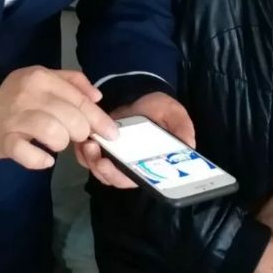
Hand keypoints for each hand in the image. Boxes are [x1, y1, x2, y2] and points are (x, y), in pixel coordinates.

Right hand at [0, 67, 117, 168]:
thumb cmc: (17, 94)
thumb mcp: (44, 78)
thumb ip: (72, 82)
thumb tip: (97, 96)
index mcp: (42, 78)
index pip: (79, 99)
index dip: (99, 119)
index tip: (112, 133)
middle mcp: (29, 95)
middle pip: (70, 118)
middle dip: (81, 132)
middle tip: (75, 136)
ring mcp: (15, 118)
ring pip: (53, 133)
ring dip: (61, 143)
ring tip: (57, 144)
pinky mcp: (4, 141)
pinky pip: (27, 154)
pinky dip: (40, 160)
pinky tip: (44, 159)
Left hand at [76, 91, 195, 188]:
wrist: (141, 93)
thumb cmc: (160, 109)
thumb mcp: (174, 114)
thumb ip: (182, 128)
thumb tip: (189, 145)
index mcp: (147, 163)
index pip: (135, 179)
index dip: (121, 178)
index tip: (112, 168)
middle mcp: (128, 164)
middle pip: (112, 178)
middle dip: (103, 171)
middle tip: (98, 157)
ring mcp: (112, 156)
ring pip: (97, 168)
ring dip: (90, 160)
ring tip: (89, 144)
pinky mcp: (99, 145)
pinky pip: (86, 154)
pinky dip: (82, 150)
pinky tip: (84, 138)